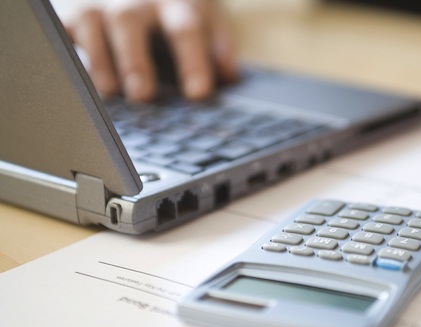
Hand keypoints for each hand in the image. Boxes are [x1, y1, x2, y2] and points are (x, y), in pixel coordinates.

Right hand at [63, 0, 237, 101]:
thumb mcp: (207, 18)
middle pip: (130, 21)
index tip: (199, 93)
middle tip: (142, 94)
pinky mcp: (71, 10)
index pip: (186, 29)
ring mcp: (100, 3)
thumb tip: (229, 76)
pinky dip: (66, 49)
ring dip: (98, 59)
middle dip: (135, 58)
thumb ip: (219, 46)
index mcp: (177, 3)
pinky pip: (62, 27)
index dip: (193, 61)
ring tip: (109, 92)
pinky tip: (74, 77)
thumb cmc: (177, 8)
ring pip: (91, 22)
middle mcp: (136, 0)